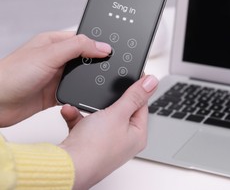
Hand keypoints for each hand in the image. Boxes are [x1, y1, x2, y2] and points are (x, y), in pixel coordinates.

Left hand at [0, 31, 110, 126]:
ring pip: (82, 76)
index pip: (83, 39)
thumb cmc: (10, 76)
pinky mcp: (55, 94)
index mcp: (54, 42)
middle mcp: (56, 58)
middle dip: (96, 64)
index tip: (112, 51)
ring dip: (89, 80)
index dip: (98, 43)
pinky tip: (86, 96)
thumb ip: (77, 48)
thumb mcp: (48, 55)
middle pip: (85, 58)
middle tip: (110, 69)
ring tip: (100, 83)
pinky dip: (81, 95)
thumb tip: (102, 46)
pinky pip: (75, 92)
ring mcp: (56, 77)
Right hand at [59, 74, 157, 189]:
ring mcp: (105, 142)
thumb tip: (152, 82)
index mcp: (137, 135)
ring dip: (89, 107)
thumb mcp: (118, 114)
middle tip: (104, 88)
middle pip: (121, 109)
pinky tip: (70, 111)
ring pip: (100, 116)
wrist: (65, 167)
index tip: (131, 74)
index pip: (142, 105)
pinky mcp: (87, 143)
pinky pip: (84, 124)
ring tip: (85, 102)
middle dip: (109, 98)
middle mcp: (123, 140)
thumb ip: (134, 96)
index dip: (136, 88)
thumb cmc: (94, 148)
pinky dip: (77, 116)